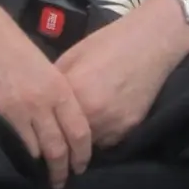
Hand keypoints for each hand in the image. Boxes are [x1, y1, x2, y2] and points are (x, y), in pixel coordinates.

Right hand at [0, 0, 92, 188]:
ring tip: (49, 178)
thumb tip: (57, 111)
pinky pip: (21, 143)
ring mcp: (24, 108)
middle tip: (67, 180)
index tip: (82, 164)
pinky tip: (28, 163)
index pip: (80, 128)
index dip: (83, 151)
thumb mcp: (40, 64)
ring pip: (44, 149)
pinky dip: (27, 156)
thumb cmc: (8, 41)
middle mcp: (46, 100)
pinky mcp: (2, 112)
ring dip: (48, 166)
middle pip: (63, 145)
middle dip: (67, 167)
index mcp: (59, 85)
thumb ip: (52, 88)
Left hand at [55, 0, 188, 149]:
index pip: (50, 124)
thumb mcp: (72, 56)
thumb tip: (41, 100)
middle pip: (68, 140)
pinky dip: (100, 136)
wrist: (151, 42)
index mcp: (75, 94)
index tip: (37, 133)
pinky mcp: (130, 129)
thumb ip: (56, 82)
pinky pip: (108, 142)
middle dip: (61, 139)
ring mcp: (114, 125)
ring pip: (88, 145)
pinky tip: (98, 124)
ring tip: (75, 132)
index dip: (43, 128)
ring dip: (80, 141)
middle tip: (54, 137)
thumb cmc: (109, 43)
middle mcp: (94, 115)